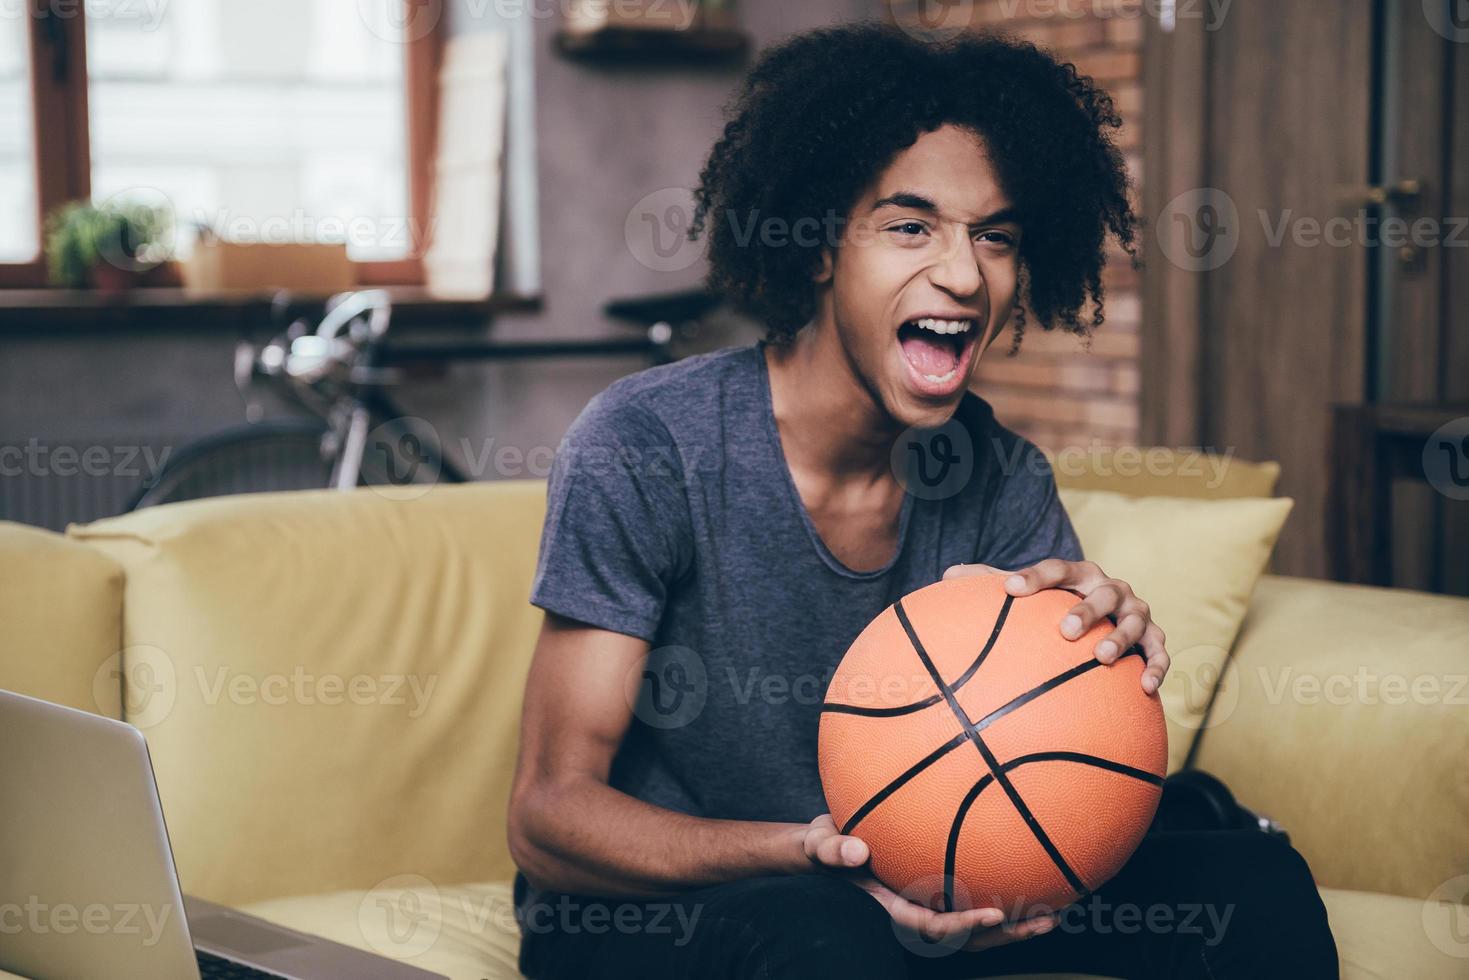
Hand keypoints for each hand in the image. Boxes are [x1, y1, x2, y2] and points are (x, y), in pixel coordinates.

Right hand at [798, 815, 1058, 950]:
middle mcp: (918, 910)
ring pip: (977, 927)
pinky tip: (1031, 881)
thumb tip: (856, 851)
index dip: (963, 925)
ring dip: (1015, 925)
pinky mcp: (938, 889)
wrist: (828, 845)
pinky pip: (975, 899)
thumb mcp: (820, 844)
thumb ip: (833, 849)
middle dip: (1006, 934)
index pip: (931, 924)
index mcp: (893, 905)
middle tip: (1045, 920)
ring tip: (1054, 913)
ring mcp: (930, 903)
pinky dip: (1004, 898)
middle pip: (967, 937)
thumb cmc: (825, 845)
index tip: (992, 915)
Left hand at [943, 559, 1169, 693]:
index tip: (1010, 589)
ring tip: (1102, 658)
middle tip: (1066, 632)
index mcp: (1078, 574)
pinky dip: (1156, 666)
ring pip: (1135, 620)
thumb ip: (991, 583)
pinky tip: (1145, 686)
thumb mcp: (1028, 595)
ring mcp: (1136, 612)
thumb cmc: (1054, 608)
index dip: (1034, 577)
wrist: (1104, 619)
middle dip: (1086, 611)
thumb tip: (947, 576)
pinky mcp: (1153, 638)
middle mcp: (1111, 588)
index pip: (1057, 568)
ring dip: (1122, 638)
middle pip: (1101, 594)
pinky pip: (1160, 651)